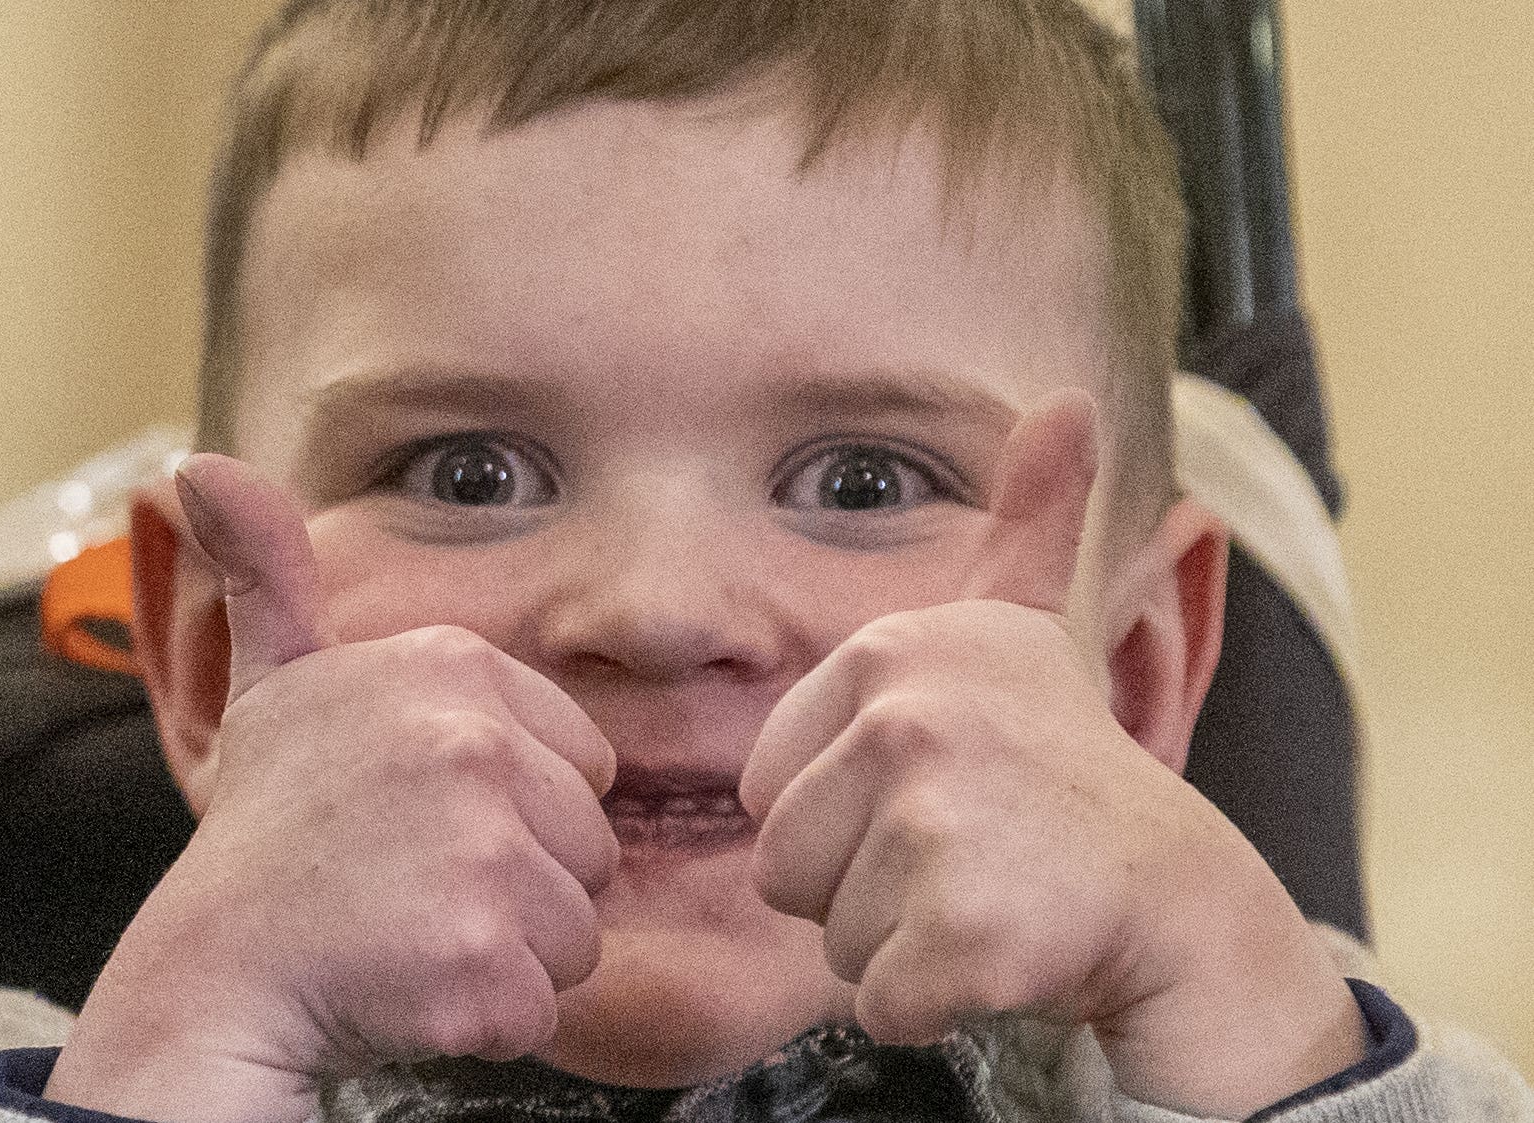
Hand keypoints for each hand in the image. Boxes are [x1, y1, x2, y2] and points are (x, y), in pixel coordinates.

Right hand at [44, 455, 618, 1122]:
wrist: (210, 980)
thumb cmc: (269, 837)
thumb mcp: (274, 689)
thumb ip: (270, 576)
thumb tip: (202, 466)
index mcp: (450, 668)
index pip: (579, 760)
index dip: (512, 807)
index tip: (418, 819)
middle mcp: (472, 742)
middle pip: (590, 843)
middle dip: (520, 881)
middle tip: (412, 883)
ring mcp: (479, 852)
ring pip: (578, 926)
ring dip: (507, 950)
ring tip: (410, 933)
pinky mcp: (480, 958)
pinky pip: (543, 1001)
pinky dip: (488, 1016)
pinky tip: (410, 989)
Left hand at [739, 391, 1365, 1116]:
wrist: (1177, 900)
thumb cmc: (1069, 778)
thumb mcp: (1026, 640)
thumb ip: (1026, 525)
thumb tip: (1069, 404)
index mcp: (895, 651)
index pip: (768, 781)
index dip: (843, 813)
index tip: (941, 796)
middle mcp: (908, 717)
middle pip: (782, 861)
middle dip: (860, 885)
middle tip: (964, 856)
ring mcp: (936, 824)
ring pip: (828, 936)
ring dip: (898, 944)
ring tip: (987, 897)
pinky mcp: (963, 932)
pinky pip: (878, 1001)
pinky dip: (932, 1004)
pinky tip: (1003, 956)